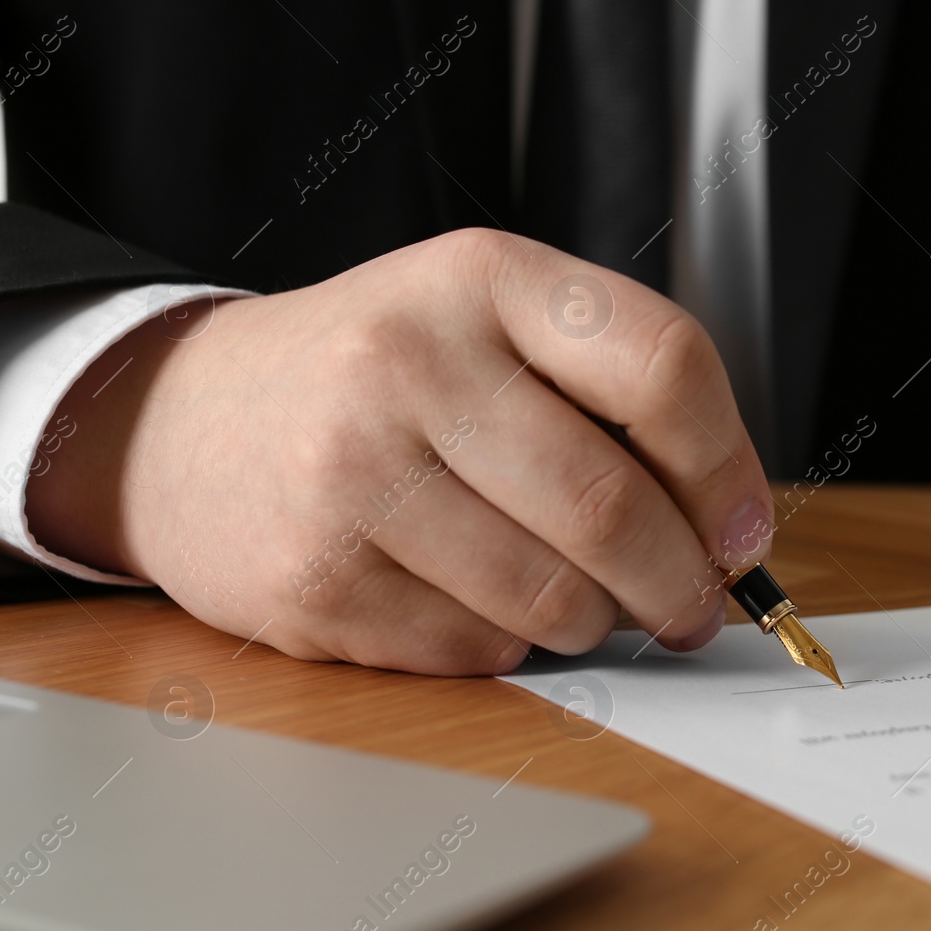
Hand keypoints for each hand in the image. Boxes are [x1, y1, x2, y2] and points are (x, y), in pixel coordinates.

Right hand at [26, 229, 773, 673]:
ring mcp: (351, 472)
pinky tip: (479, 602)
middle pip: (612, 507)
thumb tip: (731, 530)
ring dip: (598, 623)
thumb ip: (609, 394)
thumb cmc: (376, 374)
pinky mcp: (315, 579)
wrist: (184, 421)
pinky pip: (476, 650)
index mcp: (486, 281)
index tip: (746, 533)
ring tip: (586, 603)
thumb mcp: (487, 323)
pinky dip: (508, 645)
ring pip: (553, 598)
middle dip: (681, 583)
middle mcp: (412, 362)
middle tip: (692, 607)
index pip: (663, 366)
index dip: (729, 468)